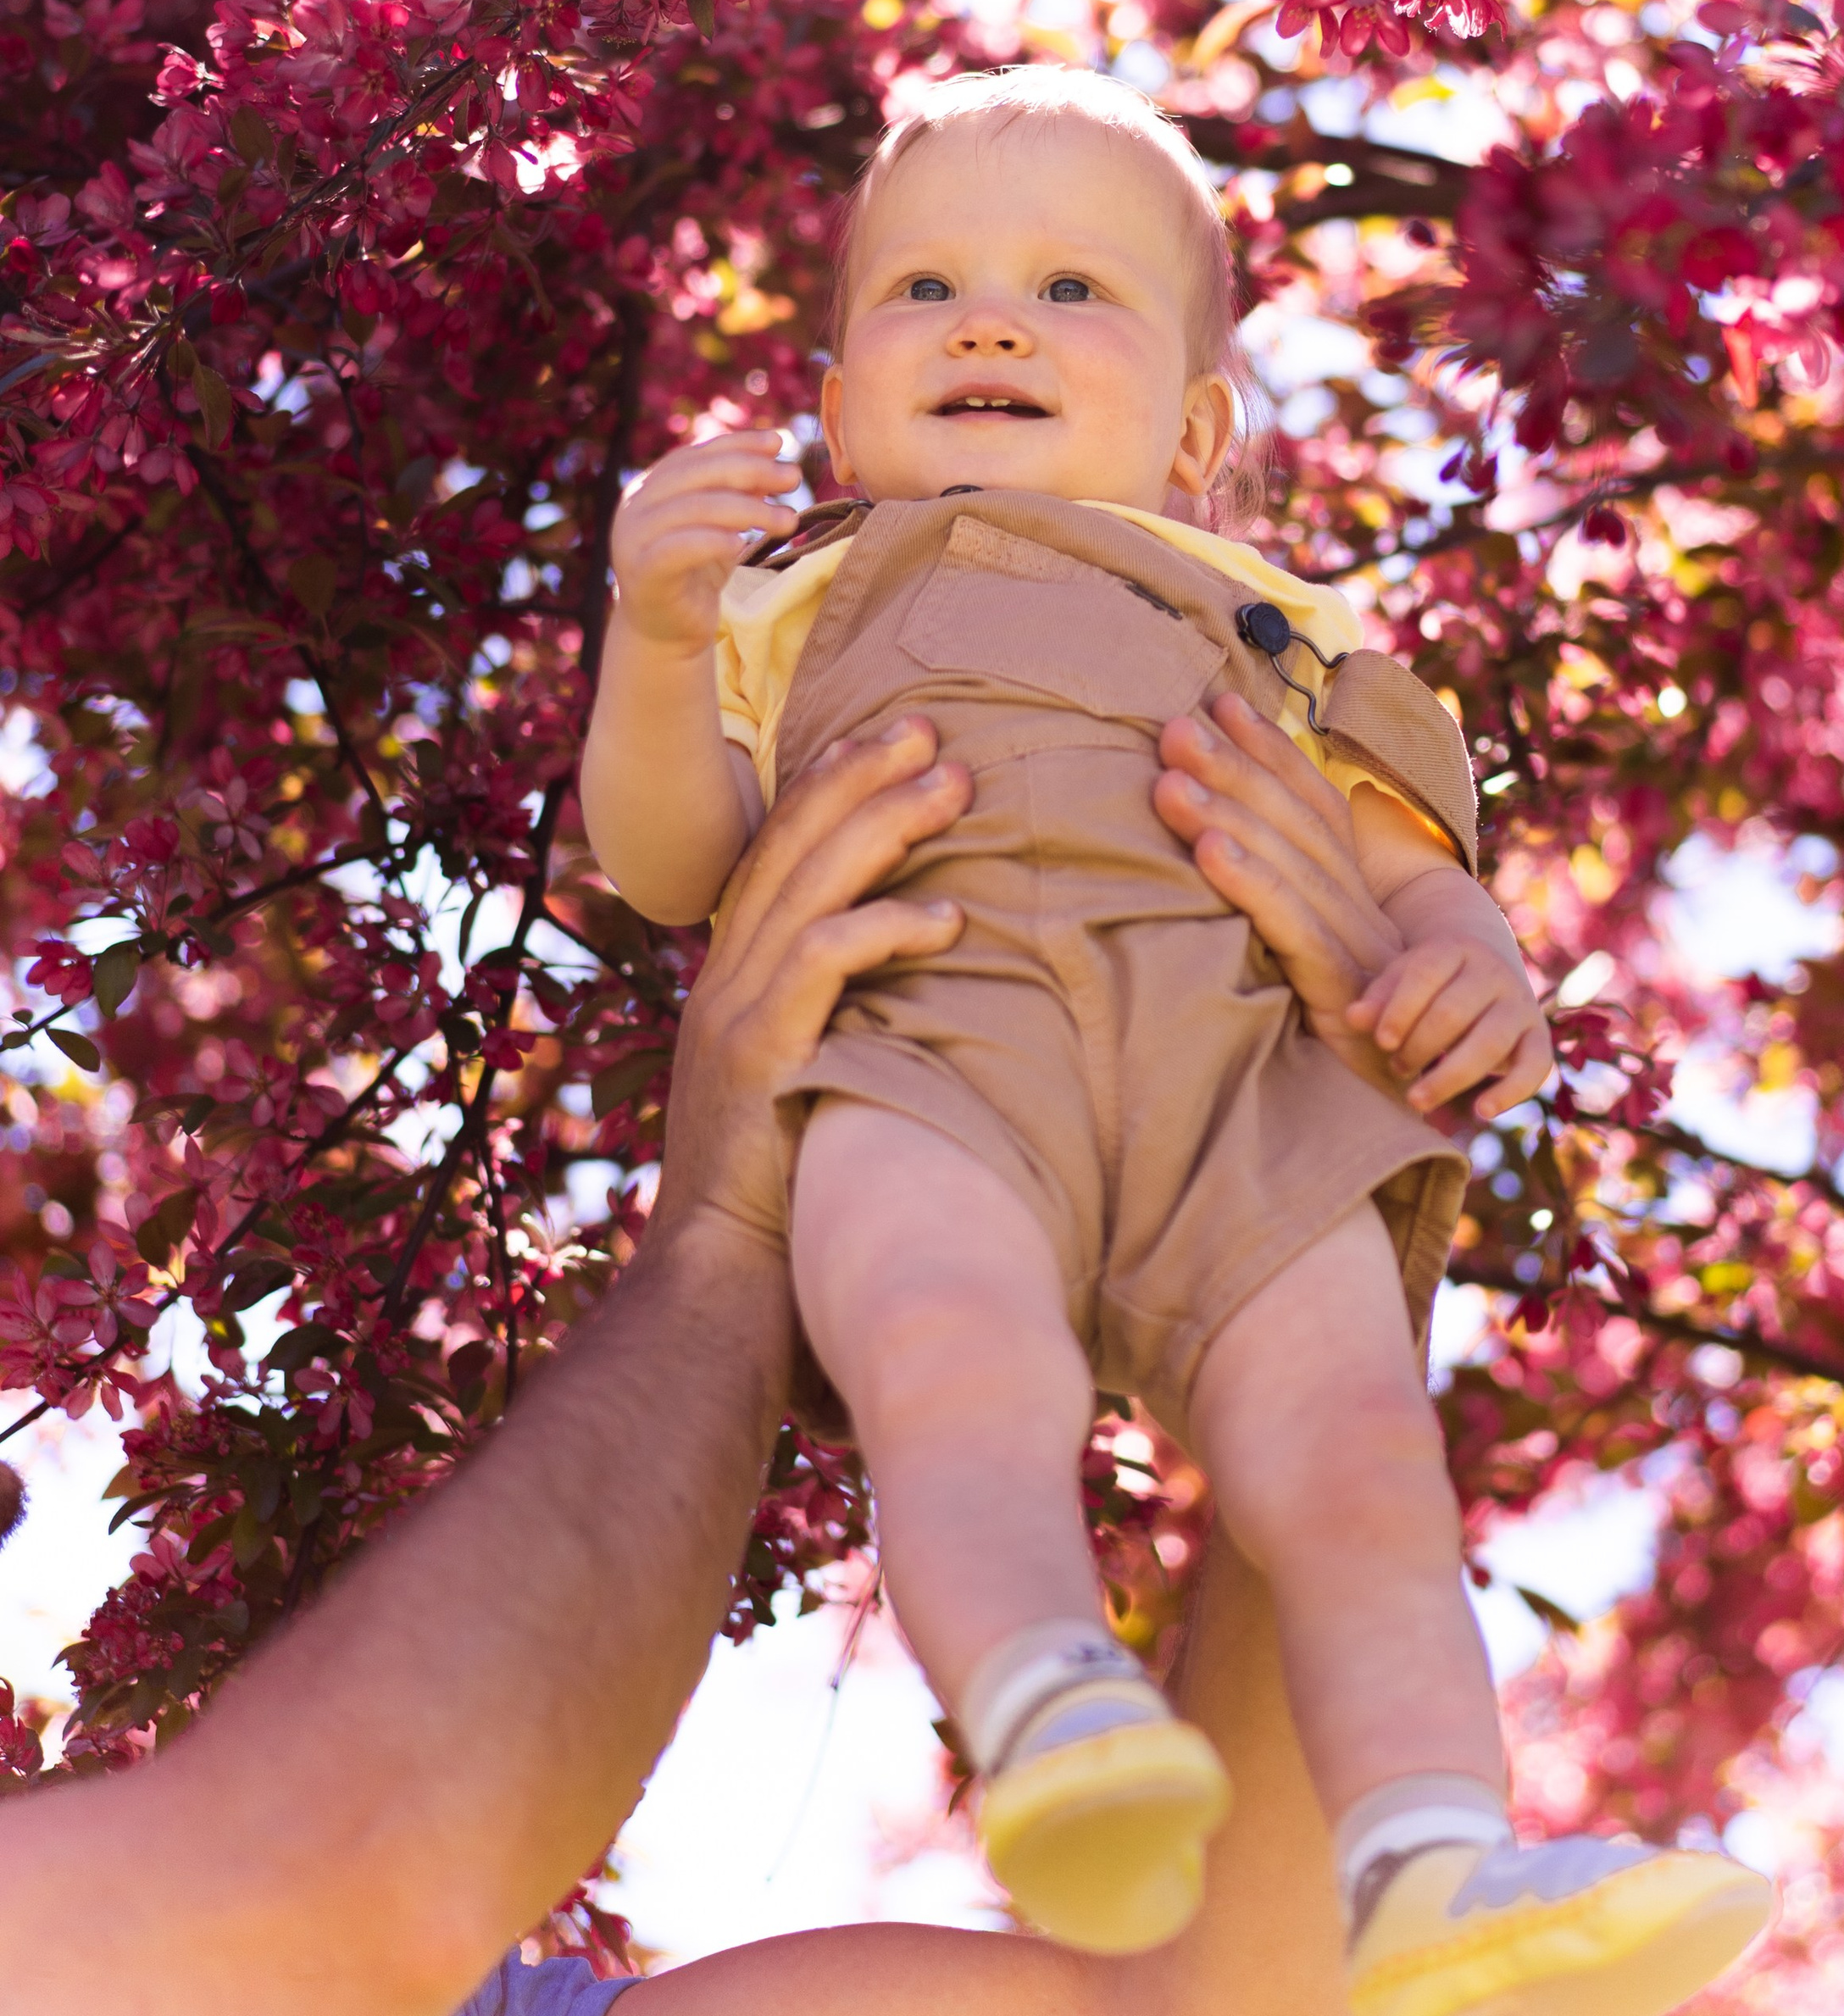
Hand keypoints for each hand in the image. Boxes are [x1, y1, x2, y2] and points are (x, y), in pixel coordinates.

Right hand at [609, 431, 802, 652]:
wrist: (667, 629)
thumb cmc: (697, 570)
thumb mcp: (722, 524)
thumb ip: (739, 489)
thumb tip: (775, 449)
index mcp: (651, 485)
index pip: (696, 453)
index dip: (739, 444)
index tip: (780, 443)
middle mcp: (635, 505)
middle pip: (697, 475)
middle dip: (750, 471)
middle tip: (793, 479)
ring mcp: (632, 537)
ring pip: (693, 509)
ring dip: (747, 509)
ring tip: (788, 519)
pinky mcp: (641, 572)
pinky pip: (678, 549)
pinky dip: (712, 542)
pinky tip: (742, 545)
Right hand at [650, 717, 969, 1241]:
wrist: (717, 1290)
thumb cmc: (778, 1203)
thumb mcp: (796, 1089)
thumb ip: (827, 1028)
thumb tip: (898, 992)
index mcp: (729, 984)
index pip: (774, 856)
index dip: (825, 789)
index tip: (884, 741)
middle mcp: (722, 983)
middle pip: (789, 846)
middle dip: (859, 775)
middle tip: (927, 726)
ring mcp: (733, 1016)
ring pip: (809, 886)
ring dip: (886, 825)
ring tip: (954, 781)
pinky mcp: (759, 1057)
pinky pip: (826, 966)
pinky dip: (886, 928)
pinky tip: (950, 915)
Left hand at [1153, 696, 1407, 1096]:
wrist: (1400, 1124)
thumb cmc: (1341, 1049)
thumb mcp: (1310, 972)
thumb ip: (1281, 919)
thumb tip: (1215, 862)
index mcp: (1355, 901)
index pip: (1315, 807)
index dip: (1271, 751)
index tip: (1223, 700)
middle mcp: (1362, 914)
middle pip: (1296, 824)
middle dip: (1235, 767)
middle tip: (1176, 725)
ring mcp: (1357, 951)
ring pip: (1289, 866)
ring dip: (1226, 814)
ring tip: (1169, 777)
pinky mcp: (1342, 993)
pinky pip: (1294, 929)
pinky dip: (1251, 884)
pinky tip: (1209, 852)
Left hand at [1343, 892, 1551, 1119]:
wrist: (1485, 969)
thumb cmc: (1429, 981)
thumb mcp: (1402, 977)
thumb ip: (1379, 996)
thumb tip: (1353, 1019)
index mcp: (1454, 947)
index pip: (1425, 973)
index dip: (1401, 1009)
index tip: (1381, 1041)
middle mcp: (1493, 972)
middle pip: (1454, 1012)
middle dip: (1418, 1046)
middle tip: (1395, 1067)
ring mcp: (1520, 1003)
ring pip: (1491, 1041)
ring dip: (1450, 1076)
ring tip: (1417, 1100)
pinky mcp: (1537, 1035)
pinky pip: (1536, 1065)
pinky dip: (1512, 1091)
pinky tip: (1481, 1112)